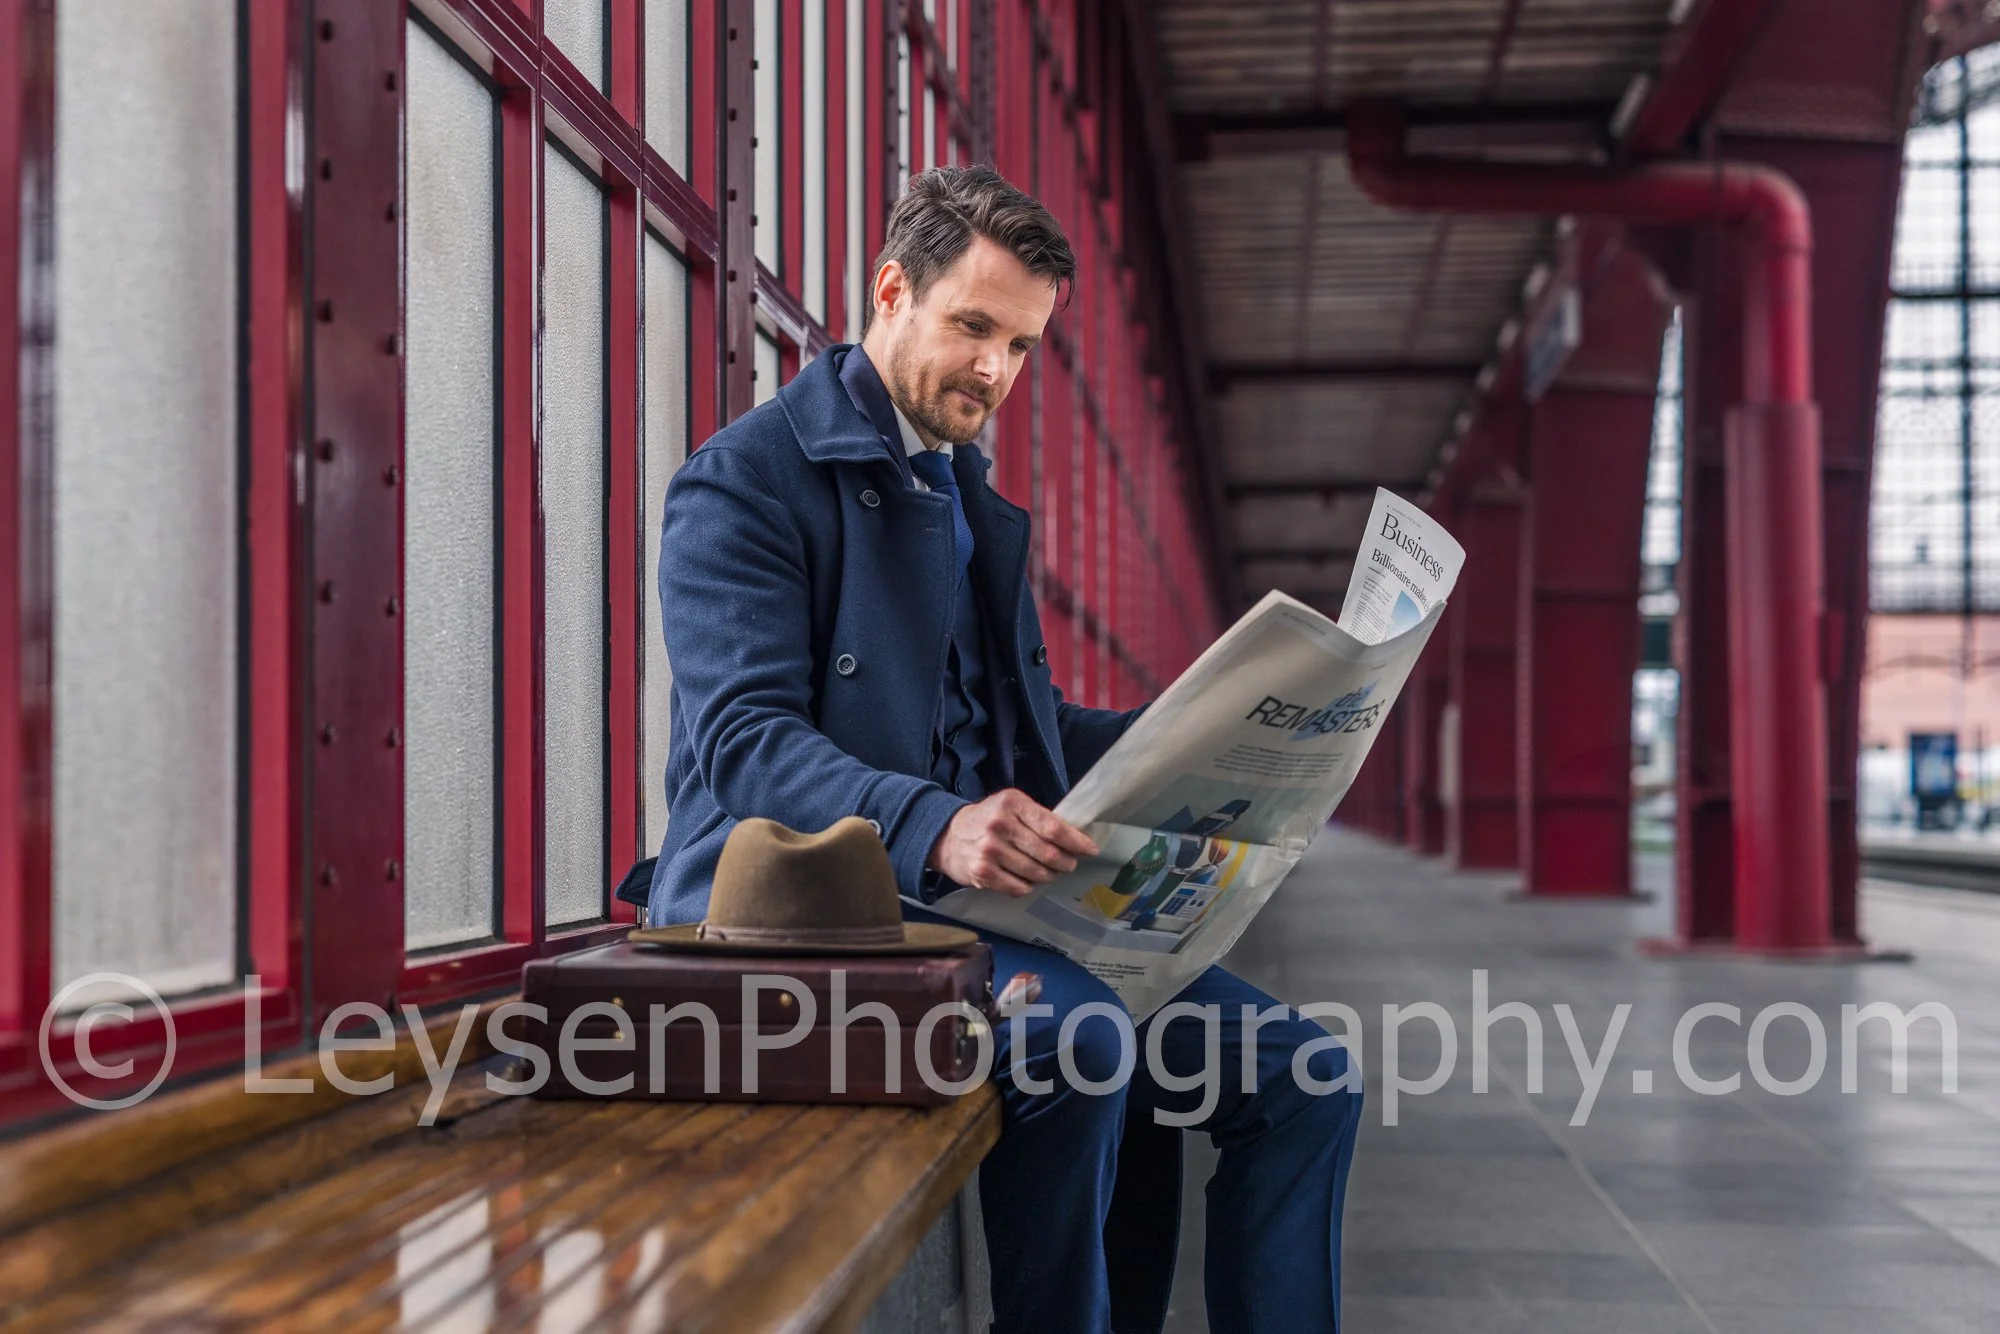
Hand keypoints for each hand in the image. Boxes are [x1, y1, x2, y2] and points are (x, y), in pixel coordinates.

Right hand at [928, 789, 1099, 896]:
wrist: (947, 836)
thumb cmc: (988, 819)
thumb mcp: (1011, 806)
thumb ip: (1039, 817)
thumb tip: (1075, 838)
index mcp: (1012, 803)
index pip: (1053, 827)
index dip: (1076, 842)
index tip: (1090, 850)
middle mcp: (1000, 825)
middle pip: (1048, 853)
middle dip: (1065, 863)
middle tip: (1068, 864)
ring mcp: (990, 851)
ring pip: (1036, 873)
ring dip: (1048, 876)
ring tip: (1047, 872)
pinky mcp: (982, 873)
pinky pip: (1019, 887)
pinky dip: (1028, 886)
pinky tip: (1026, 879)